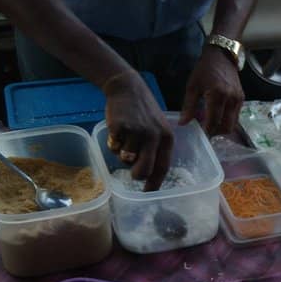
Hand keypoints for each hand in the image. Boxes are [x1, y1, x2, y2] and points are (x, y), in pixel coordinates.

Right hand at [103, 70, 173, 190]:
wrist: (127, 88)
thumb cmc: (143, 112)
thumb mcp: (158, 128)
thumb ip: (157, 148)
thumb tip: (150, 176)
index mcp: (167, 137)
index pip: (163, 166)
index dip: (155, 183)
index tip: (148, 193)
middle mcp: (154, 136)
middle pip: (144, 170)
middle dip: (137, 175)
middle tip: (132, 172)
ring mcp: (136, 132)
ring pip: (125, 159)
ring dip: (122, 155)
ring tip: (125, 139)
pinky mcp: (119, 128)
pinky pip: (113, 148)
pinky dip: (113, 144)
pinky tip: (117, 131)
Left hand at [180, 45, 244, 135]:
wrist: (222, 56)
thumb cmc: (204, 70)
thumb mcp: (192, 86)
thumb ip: (189, 106)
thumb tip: (183, 123)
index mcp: (216, 95)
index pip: (213, 121)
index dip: (207, 131)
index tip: (200, 136)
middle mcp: (230, 99)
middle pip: (226, 126)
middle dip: (216, 132)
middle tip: (206, 132)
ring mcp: (238, 100)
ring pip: (233, 123)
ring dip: (222, 127)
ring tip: (211, 124)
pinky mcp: (242, 99)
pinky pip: (235, 116)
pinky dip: (227, 120)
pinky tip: (218, 116)